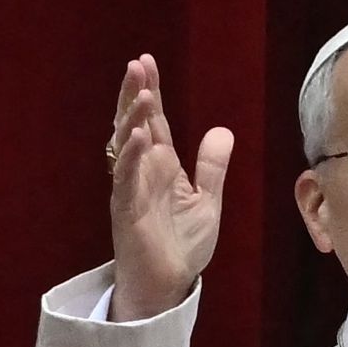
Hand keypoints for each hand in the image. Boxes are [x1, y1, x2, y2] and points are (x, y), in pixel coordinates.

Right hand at [107, 54, 234, 320]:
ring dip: (132, 119)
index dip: (150, 92)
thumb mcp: (207, 200)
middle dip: (134, 94)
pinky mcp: (126, 210)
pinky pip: (125, 178)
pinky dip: (131, 156)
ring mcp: (131, 189)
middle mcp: (142, 172)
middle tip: (137, 64)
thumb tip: (222, 130)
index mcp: (160, 166)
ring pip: (125, 146)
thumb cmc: (181, 245)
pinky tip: (139, 136)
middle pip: (133, 124)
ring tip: (142, 92)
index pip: (154, 121)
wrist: (169, 285)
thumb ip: (212, 167)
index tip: (147, 62)